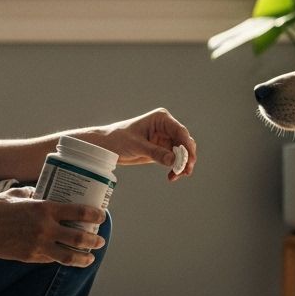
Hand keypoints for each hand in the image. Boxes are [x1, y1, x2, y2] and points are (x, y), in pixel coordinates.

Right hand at [0, 187, 104, 266]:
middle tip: (100, 240)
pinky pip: (51, 259)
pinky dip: (60, 258)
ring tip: (90, 258)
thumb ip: (35, 194)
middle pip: (79, 237)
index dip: (94, 214)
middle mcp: (45, 228)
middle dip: (94, 240)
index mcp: (45, 209)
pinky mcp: (30, 257)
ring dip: (84, 258)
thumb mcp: (18, 194)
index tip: (102, 216)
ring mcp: (38, 245)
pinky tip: (66, 258)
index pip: (79, 211)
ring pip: (69, 256)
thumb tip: (45, 192)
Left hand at [82, 108, 197, 181]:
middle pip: (184, 142)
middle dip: (186, 157)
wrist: (106, 146)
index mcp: (161, 119)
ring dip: (182, 165)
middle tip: (185, 172)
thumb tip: (174, 161)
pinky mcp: (161, 150)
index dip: (187, 146)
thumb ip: (156, 153)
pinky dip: (175, 168)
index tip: (188, 160)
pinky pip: (174, 159)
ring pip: (182, 152)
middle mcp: (166, 127)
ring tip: (176, 176)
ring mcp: (165, 139)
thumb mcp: (137, 145)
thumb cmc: (118, 139)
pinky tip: (172, 176)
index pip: (180, 131)